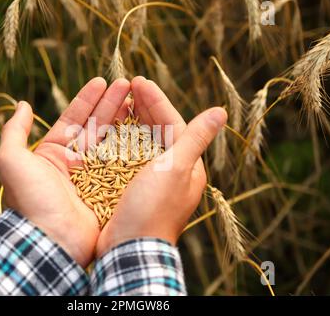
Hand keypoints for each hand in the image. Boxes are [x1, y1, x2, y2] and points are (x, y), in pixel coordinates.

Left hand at [0, 77, 130, 266]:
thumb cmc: (31, 199)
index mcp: (53, 154)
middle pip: (95, 126)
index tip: (102, 81)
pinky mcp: (110, 189)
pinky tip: (143, 127)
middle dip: (110, 103)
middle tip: (126, 83)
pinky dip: (132, 146)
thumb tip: (21, 104)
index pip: (72, 119)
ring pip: (111, 141)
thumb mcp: (12, 161)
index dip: (87, 99)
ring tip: (136, 97)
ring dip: (122, 119)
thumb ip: (14, 131)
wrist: (52, 241)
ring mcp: (94, 177)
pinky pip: (122, 163)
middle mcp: (74, 163)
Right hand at [96, 76, 227, 256]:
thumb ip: (196, 139)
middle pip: (158, 130)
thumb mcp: (175, 169)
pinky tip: (108, 130)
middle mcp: (172, 171)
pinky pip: (128, 156)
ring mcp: (152, 180)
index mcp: (187, 165)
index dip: (156, 100)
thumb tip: (221, 111)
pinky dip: (119, 140)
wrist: (130, 248)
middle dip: (144, 106)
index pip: (174, 123)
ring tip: (118, 101)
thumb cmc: (153, 208)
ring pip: (142, 141)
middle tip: (128, 85)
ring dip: (131, 120)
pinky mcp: (133, 188)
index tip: (138, 81)